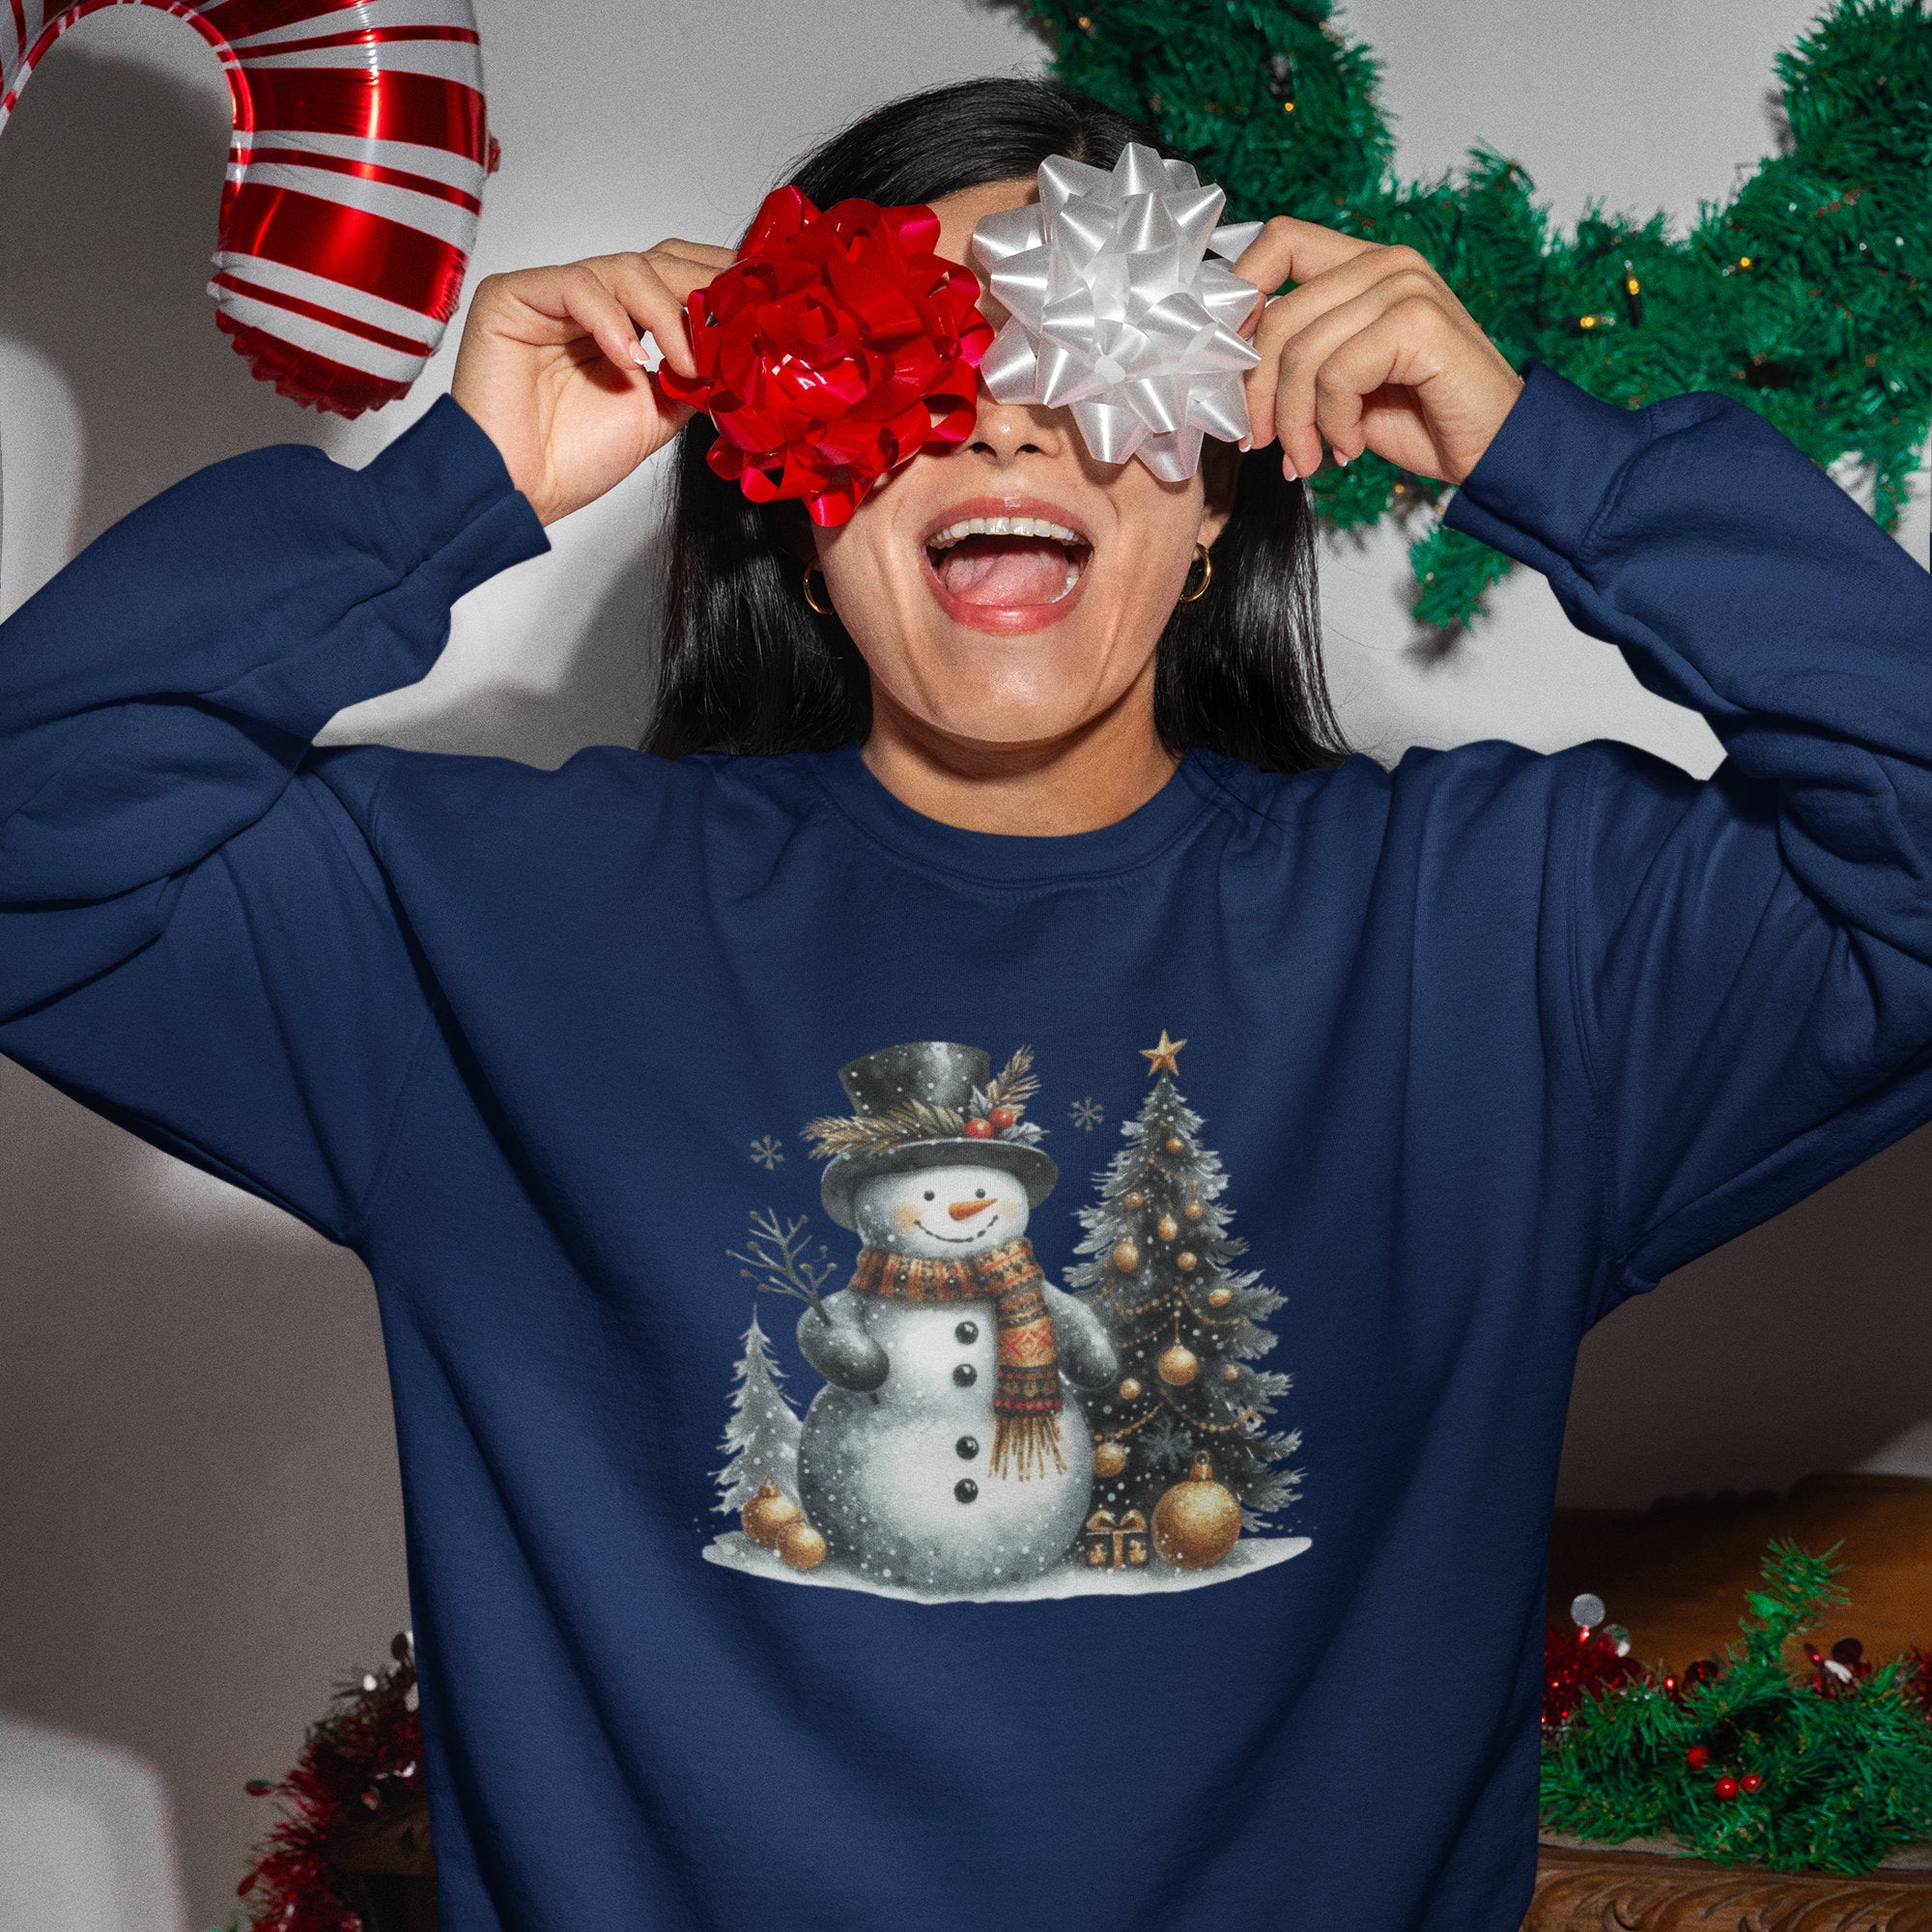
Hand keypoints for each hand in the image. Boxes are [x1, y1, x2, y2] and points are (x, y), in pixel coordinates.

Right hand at [450, 243, 733, 525]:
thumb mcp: (659, 414)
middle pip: (655, 262)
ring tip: (684, 363)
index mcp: (620, 322)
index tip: (754, 294)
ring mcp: (550, 295)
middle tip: (733, 317)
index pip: (672, 275)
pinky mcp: (512, 296)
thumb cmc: (572, 458)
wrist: (519, 489)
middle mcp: (588, 303)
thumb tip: (738, 352)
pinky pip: (576, 285)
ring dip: (665, 313)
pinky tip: (630, 358)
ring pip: (624, 269)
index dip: (713, 277)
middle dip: (700, 287)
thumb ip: (691, 376)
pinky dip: (612, 319)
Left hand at [1229, 218, 1523, 483]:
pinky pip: (1336, 374)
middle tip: (1261, 445)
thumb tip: (1222, 367)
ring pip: (1301, 351)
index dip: (1238, 298)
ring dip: (1294, 423)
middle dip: (1257, 393)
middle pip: (1276, 314)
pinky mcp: (1419, 321)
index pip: (1278, 242)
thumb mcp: (1341, 386)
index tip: (1227, 367)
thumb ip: (1296, 356)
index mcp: (1364, 265)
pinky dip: (1332, 423)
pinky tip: (1349, 448)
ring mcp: (1406, 285)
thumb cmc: (1420, 421)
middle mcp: (1387, 262)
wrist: (1495, 454)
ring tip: (1309, 457)